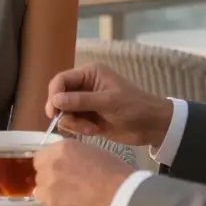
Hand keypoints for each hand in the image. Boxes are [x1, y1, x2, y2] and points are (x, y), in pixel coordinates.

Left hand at [33, 139, 133, 205]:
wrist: (122, 198)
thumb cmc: (115, 173)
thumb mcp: (93, 152)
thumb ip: (73, 156)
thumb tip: (67, 163)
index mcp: (60, 149)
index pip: (40, 158)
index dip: (49, 166)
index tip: (59, 172)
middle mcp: (49, 167)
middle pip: (40, 176)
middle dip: (51, 181)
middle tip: (68, 188)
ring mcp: (48, 190)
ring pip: (41, 194)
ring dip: (52, 197)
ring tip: (71, 202)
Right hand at [44, 63, 172, 146]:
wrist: (151, 126)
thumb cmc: (133, 108)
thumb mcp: (108, 102)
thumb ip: (80, 101)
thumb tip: (55, 100)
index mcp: (89, 74)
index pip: (61, 80)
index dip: (54, 94)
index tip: (54, 112)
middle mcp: (84, 86)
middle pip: (59, 97)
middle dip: (64, 112)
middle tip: (70, 124)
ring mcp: (85, 103)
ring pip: (64, 112)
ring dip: (73, 123)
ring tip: (90, 129)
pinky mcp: (88, 118)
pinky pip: (72, 123)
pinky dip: (79, 129)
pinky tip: (93, 131)